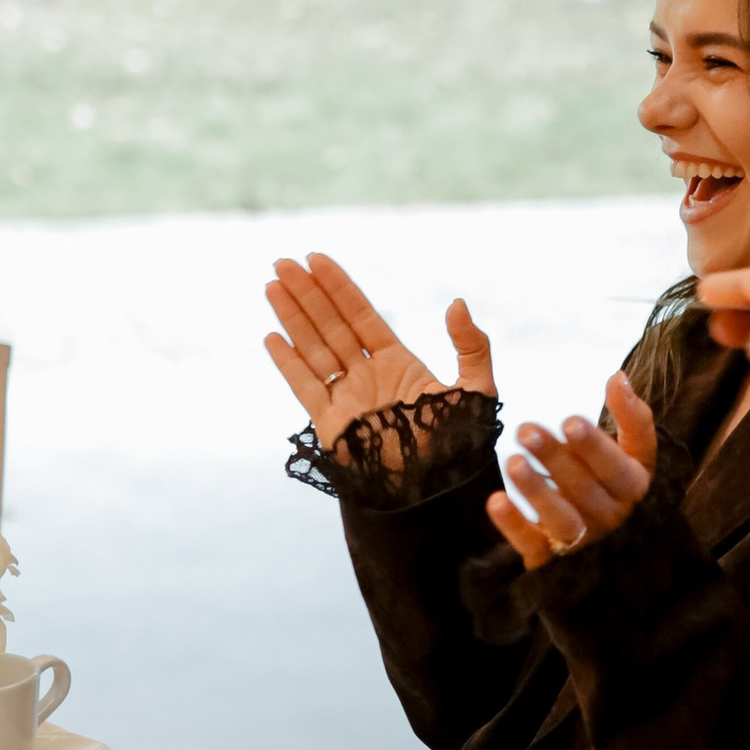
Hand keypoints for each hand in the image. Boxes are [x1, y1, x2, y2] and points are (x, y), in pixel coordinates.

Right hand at [263, 252, 492, 454]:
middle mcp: (367, 376)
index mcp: (398, 363)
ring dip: (292, 317)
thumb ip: (471, 345)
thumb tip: (457, 303)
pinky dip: (288, 363)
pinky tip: (272, 337)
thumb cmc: (461, 444)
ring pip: (313, 348)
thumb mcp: (477, 389)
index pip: (361, 316)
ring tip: (272, 285)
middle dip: (307, 293)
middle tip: (283, 261)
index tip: (316, 259)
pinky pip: (305, 388)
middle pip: (331, 325)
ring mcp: (347, 399)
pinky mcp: (332, 425)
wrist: (439, 490)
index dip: (339, 287)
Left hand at [488, 370, 656, 568]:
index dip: (595, 446)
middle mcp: (611, 516)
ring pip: (563, 519)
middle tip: (525, 429)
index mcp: (633, 487)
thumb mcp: (632, 452)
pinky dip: (514, 526)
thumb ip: (630, 417)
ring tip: (513, 461)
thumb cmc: (614, 482)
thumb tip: (617, 377)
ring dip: (537, 492)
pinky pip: (534, 545)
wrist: (609, 544)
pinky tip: (496, 501)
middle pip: (584, 489)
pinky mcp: (552, 557)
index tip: (570, 421)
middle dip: (555, 458)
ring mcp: (583, 540)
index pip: (617, 468)